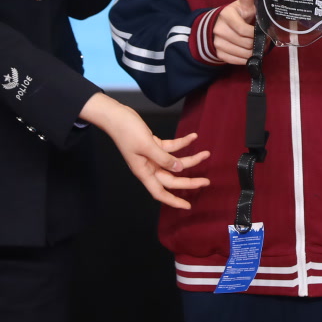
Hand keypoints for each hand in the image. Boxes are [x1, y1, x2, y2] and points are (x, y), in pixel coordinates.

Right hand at [78, 92, 210, 207]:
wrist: (115, 116)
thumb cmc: (126, 131)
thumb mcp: (147, 146)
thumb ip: (164, 158)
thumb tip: (179, 168)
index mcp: (143, 172)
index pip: (160, 193)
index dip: (173, 201)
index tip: (187, 205)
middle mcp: (148, 167)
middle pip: (172, 179)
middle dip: (189, 181)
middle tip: (206, 181)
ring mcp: (151, 156)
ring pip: (174, 162)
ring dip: (190, 159)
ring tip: (205, 154)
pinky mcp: (153, 145)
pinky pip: (171, 148)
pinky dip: (182, 143)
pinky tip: (193, 137)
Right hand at [213, 0, 258, 63]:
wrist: (221, 25)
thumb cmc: (238, 14)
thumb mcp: (243, 4)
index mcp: (227, 15)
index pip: (243, 30)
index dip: (256, 35)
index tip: (264, 34)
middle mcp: (219, 29)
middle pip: (245, 43)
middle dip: (258, 44)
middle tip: (264, 41)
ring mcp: (217, 42)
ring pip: (242, 54)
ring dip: (254, 53)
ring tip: (258, 47)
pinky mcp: (218, 53)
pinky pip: (236, 61)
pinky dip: (246, 59)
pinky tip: (250, 53)